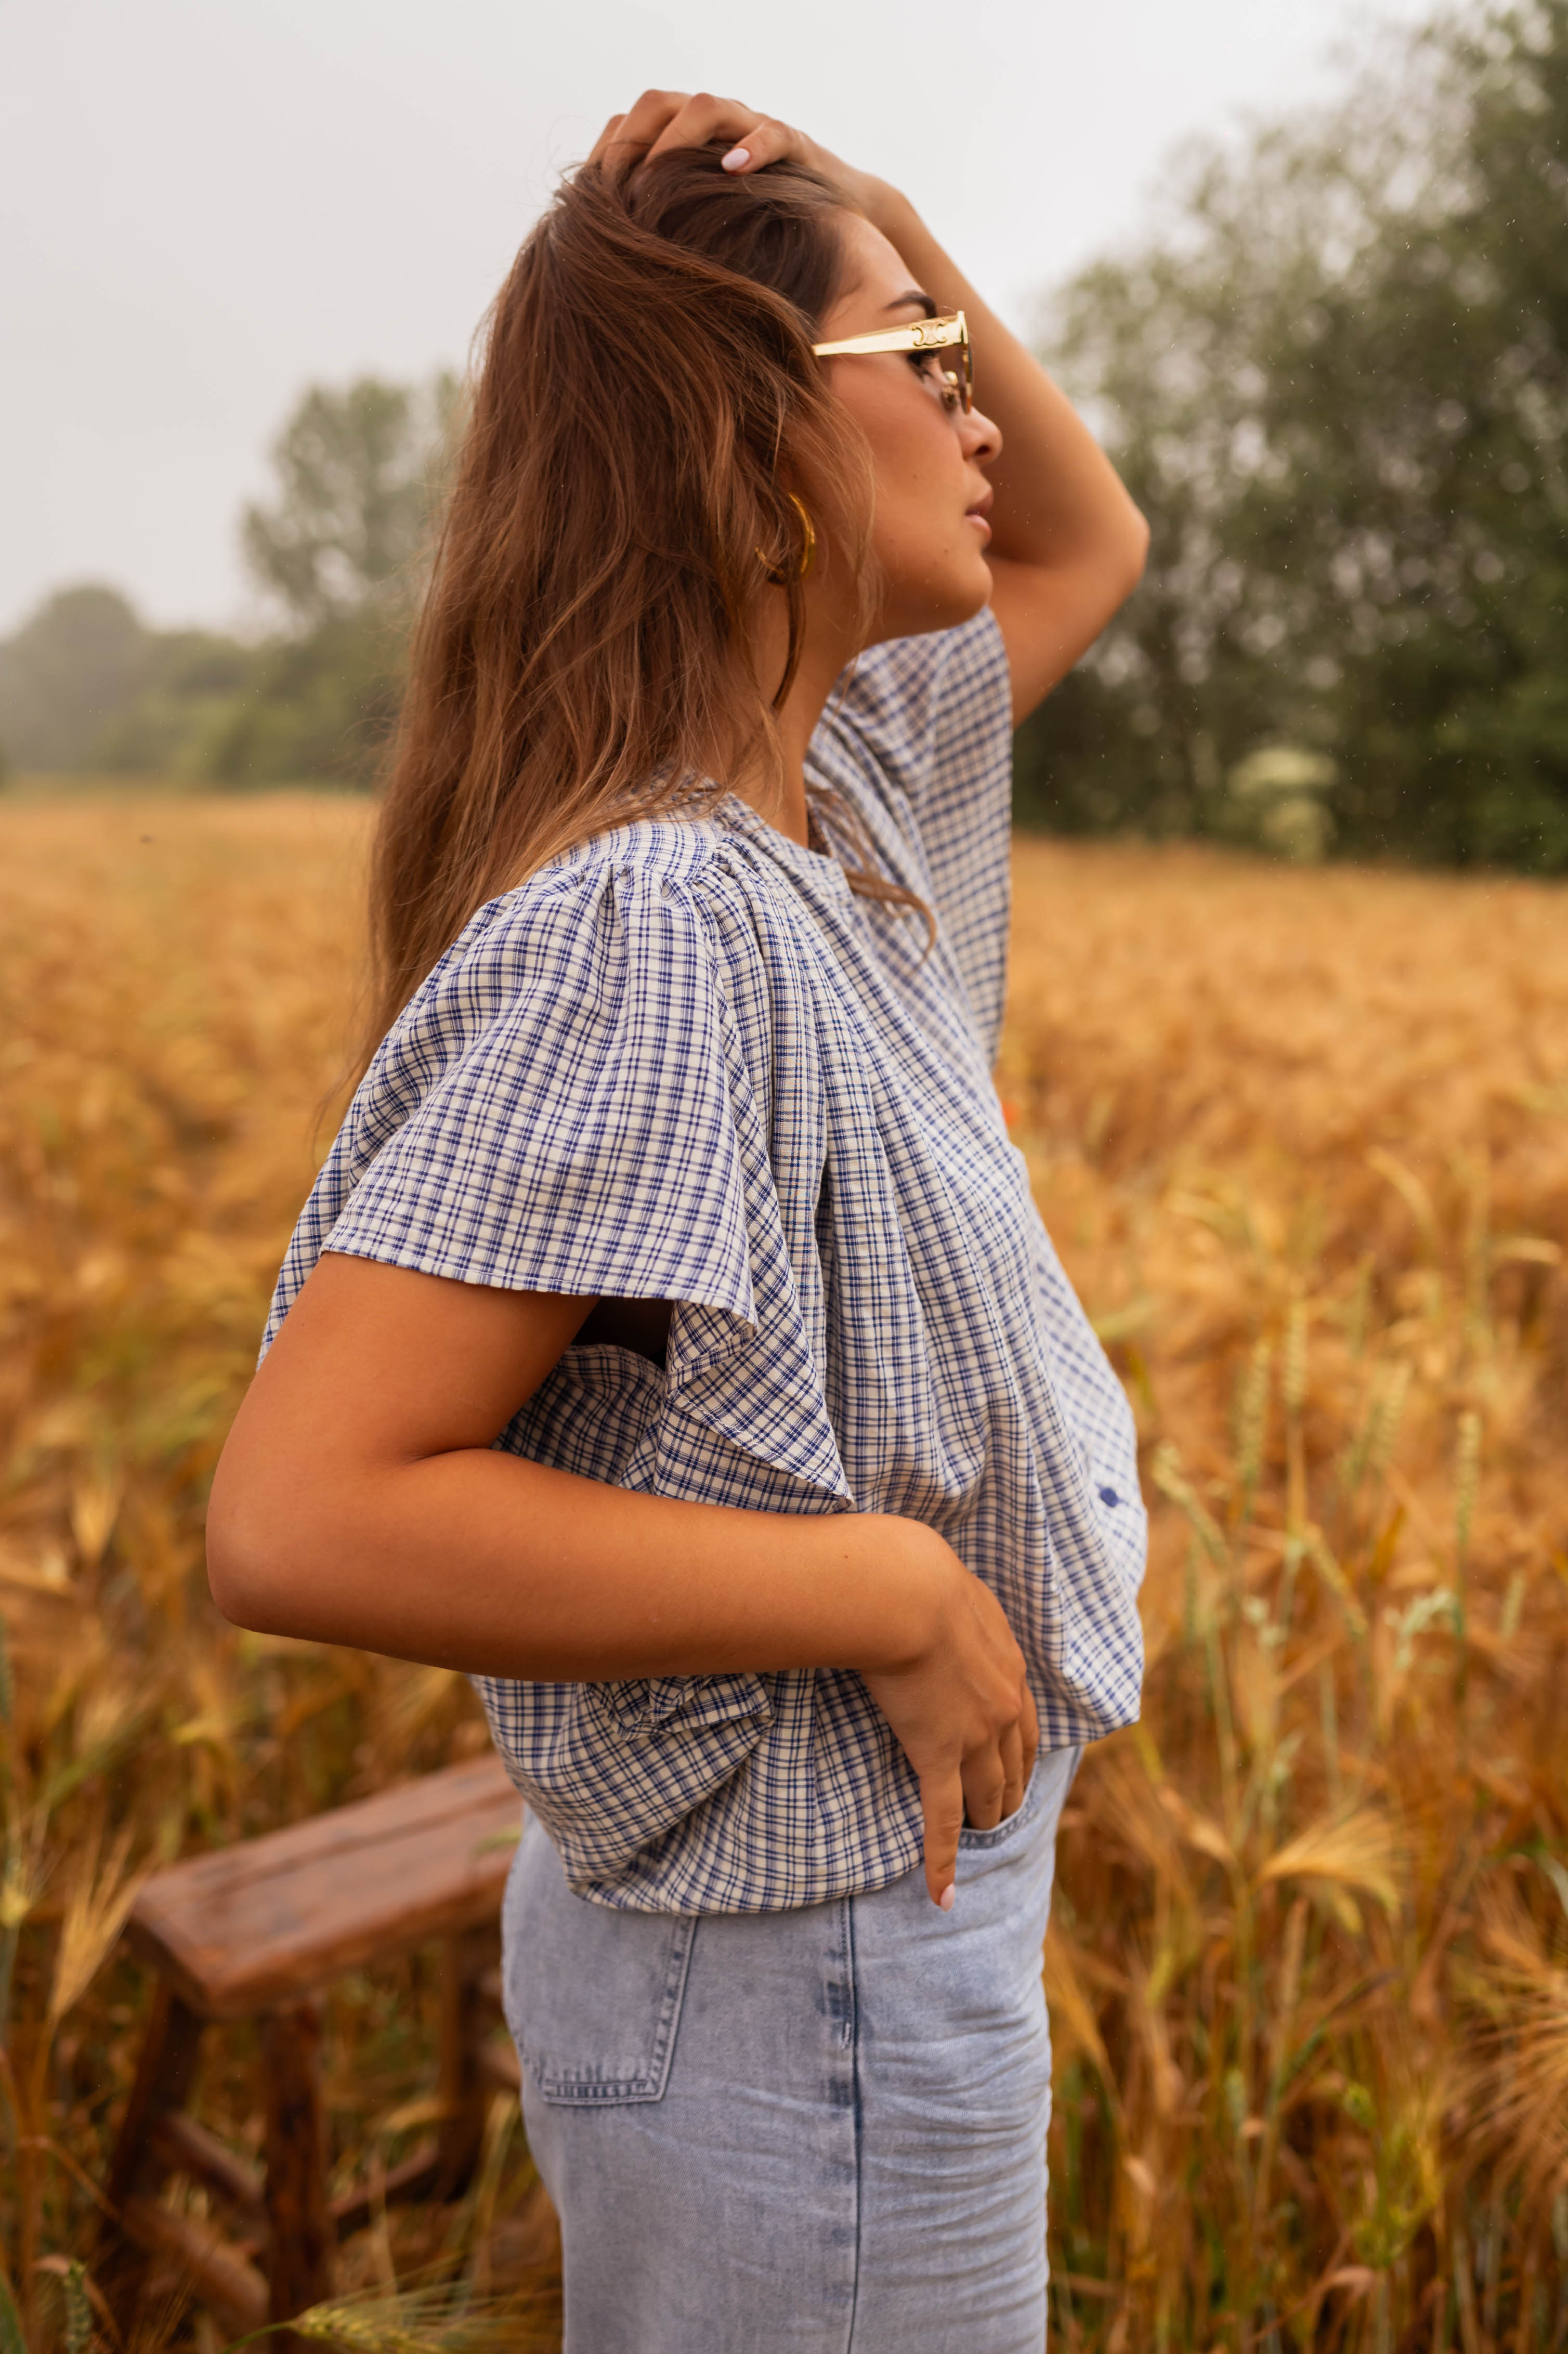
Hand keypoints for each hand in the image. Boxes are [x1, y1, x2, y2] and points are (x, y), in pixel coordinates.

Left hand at [587, 89, 892, 229]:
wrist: (836, 222)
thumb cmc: (759, 232)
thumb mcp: (703, 233)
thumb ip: (662, 235)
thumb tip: (607, 265)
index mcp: (682, 142)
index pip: (630, 127)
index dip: (606, 156)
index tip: (590, 200)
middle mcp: (712, 128)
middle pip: (658, 105)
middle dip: (634, 141)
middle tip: (619, 187)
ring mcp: (751, 130)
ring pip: (706, 109)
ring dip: (678, 139)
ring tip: (659, 176)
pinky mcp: (794, 145)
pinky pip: (772, 133)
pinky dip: (752, 147)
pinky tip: (733, 169)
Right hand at [857, 1524, 1039, 1909]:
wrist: (906, 1593)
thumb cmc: (919, 1576)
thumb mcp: (954, 1589)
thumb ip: (959, 1611)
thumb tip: (939, 1601)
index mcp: (1010, 1670)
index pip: (1026, 1727)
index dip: (1021, 1755)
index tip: (1015, 1770)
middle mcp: (1003, 1710)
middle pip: (1014, 1768)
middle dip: (1010, 1793)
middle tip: (1001, 1813)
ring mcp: (973, 1738)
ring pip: (987, 1795)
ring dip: (986, 1819)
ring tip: (982, 1838)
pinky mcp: (938, 1756)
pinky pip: (942, 1820)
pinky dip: (942, 1860)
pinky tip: (941, 1894)